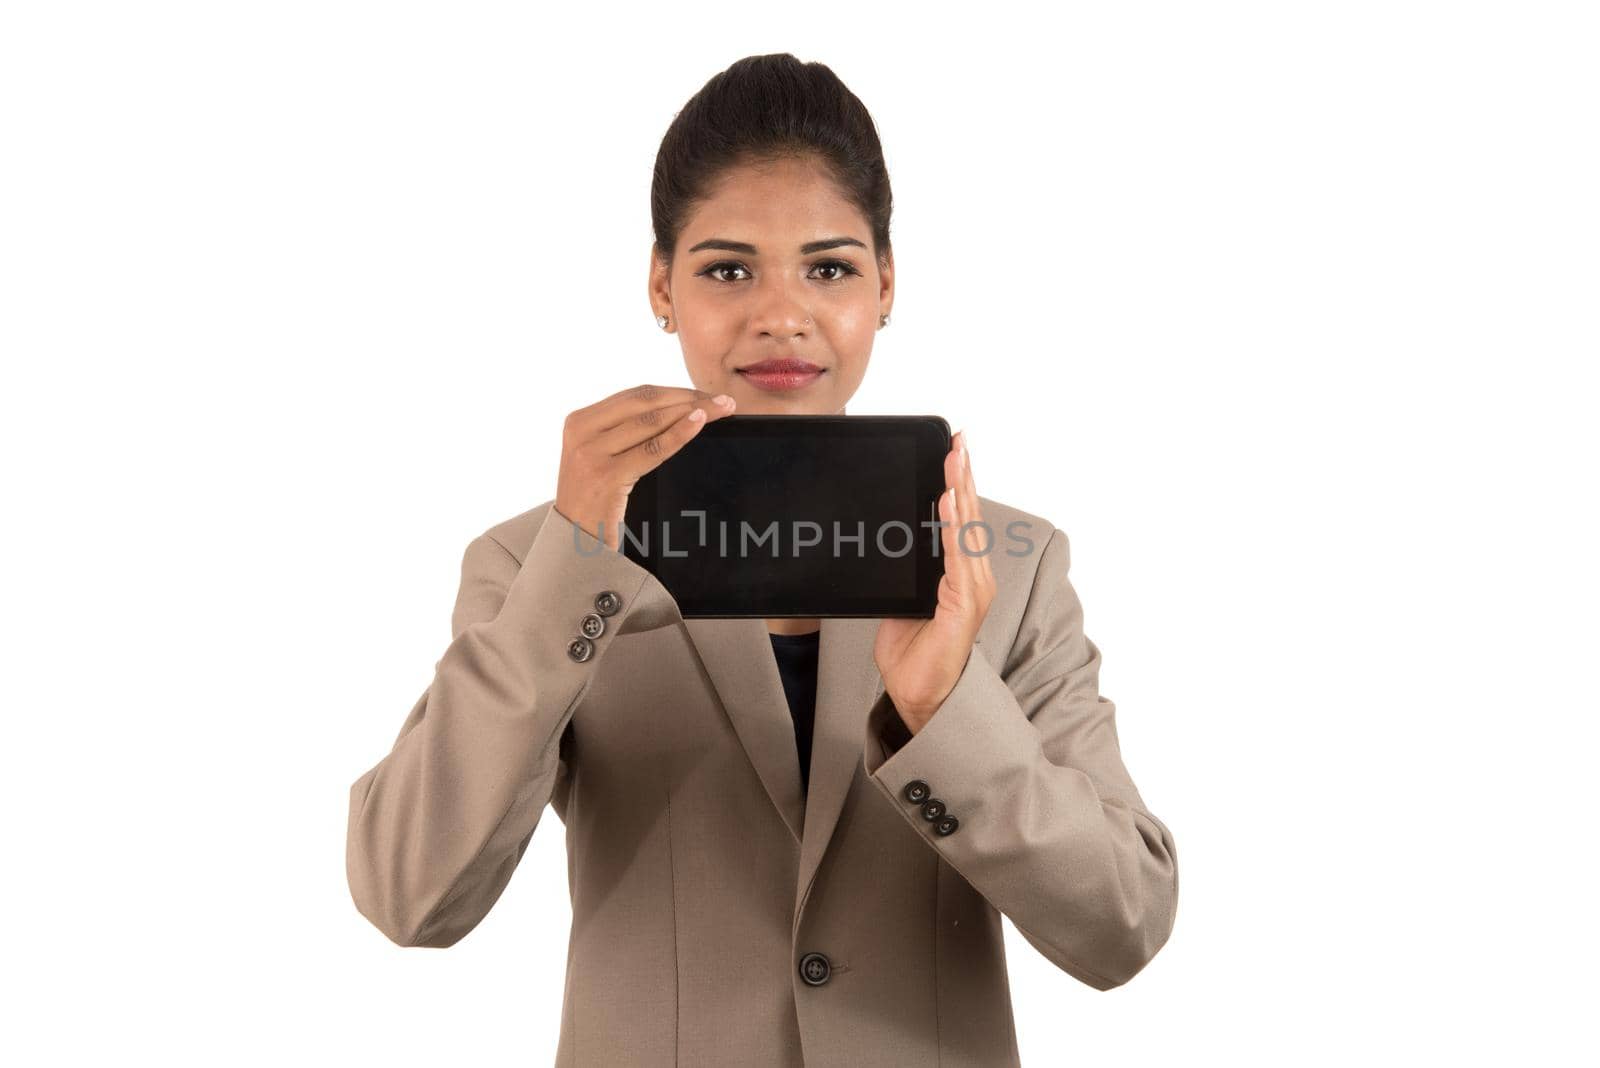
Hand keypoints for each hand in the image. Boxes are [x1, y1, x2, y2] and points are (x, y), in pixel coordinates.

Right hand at [555, 383, 737, 551]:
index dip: (675, 391)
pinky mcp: (606, 476)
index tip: (705, 395)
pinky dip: (679, 433)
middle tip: (723, 401)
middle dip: (689, 397)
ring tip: (721, 410)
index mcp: (580, 421)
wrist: (574, 545)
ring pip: (652, 421)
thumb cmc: (595, 504)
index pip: (635, 396)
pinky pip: (652, 449)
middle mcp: (581, 431)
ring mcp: (590, 453)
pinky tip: (699, 423)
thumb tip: (679, 411)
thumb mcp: (601, 460)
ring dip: (693, 411)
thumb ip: (625, 435)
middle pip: (646, 402)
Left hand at [873, 429, 995, 734]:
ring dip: (959, 489)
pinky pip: (957, 556)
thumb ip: (905, 571)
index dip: (958, 482)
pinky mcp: (963, 603)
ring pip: (966, 528)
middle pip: (968, 515)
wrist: (920, 694)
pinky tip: (946, 501)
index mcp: (959, 573)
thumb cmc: (914, 652)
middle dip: (963, 474)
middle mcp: (973, 576)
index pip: (959, 519)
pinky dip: (951, 526)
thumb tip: (888, 543)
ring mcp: (972, 589)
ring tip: (955, 457)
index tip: (953, 449)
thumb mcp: (903, 599)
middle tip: (958, 439)